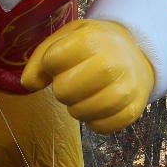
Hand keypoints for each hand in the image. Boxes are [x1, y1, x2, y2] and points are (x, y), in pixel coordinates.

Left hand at [21, 19, 154, 132]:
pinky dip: (94, 121)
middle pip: (63, 91)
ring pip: (80, 113)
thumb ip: (41, 57)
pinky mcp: (133, 110)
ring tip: (86, 93)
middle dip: (63, 88)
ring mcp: (125, 89)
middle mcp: (111, 64)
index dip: (51, 64)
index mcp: (92, 39)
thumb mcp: (68, 38)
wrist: (137, 53)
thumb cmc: (95, 45)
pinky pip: (100, 128)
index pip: (52, 61)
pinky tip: (98, 106)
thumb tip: (29, 84)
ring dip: (77, 107)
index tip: (64, 60)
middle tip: (75, 80)